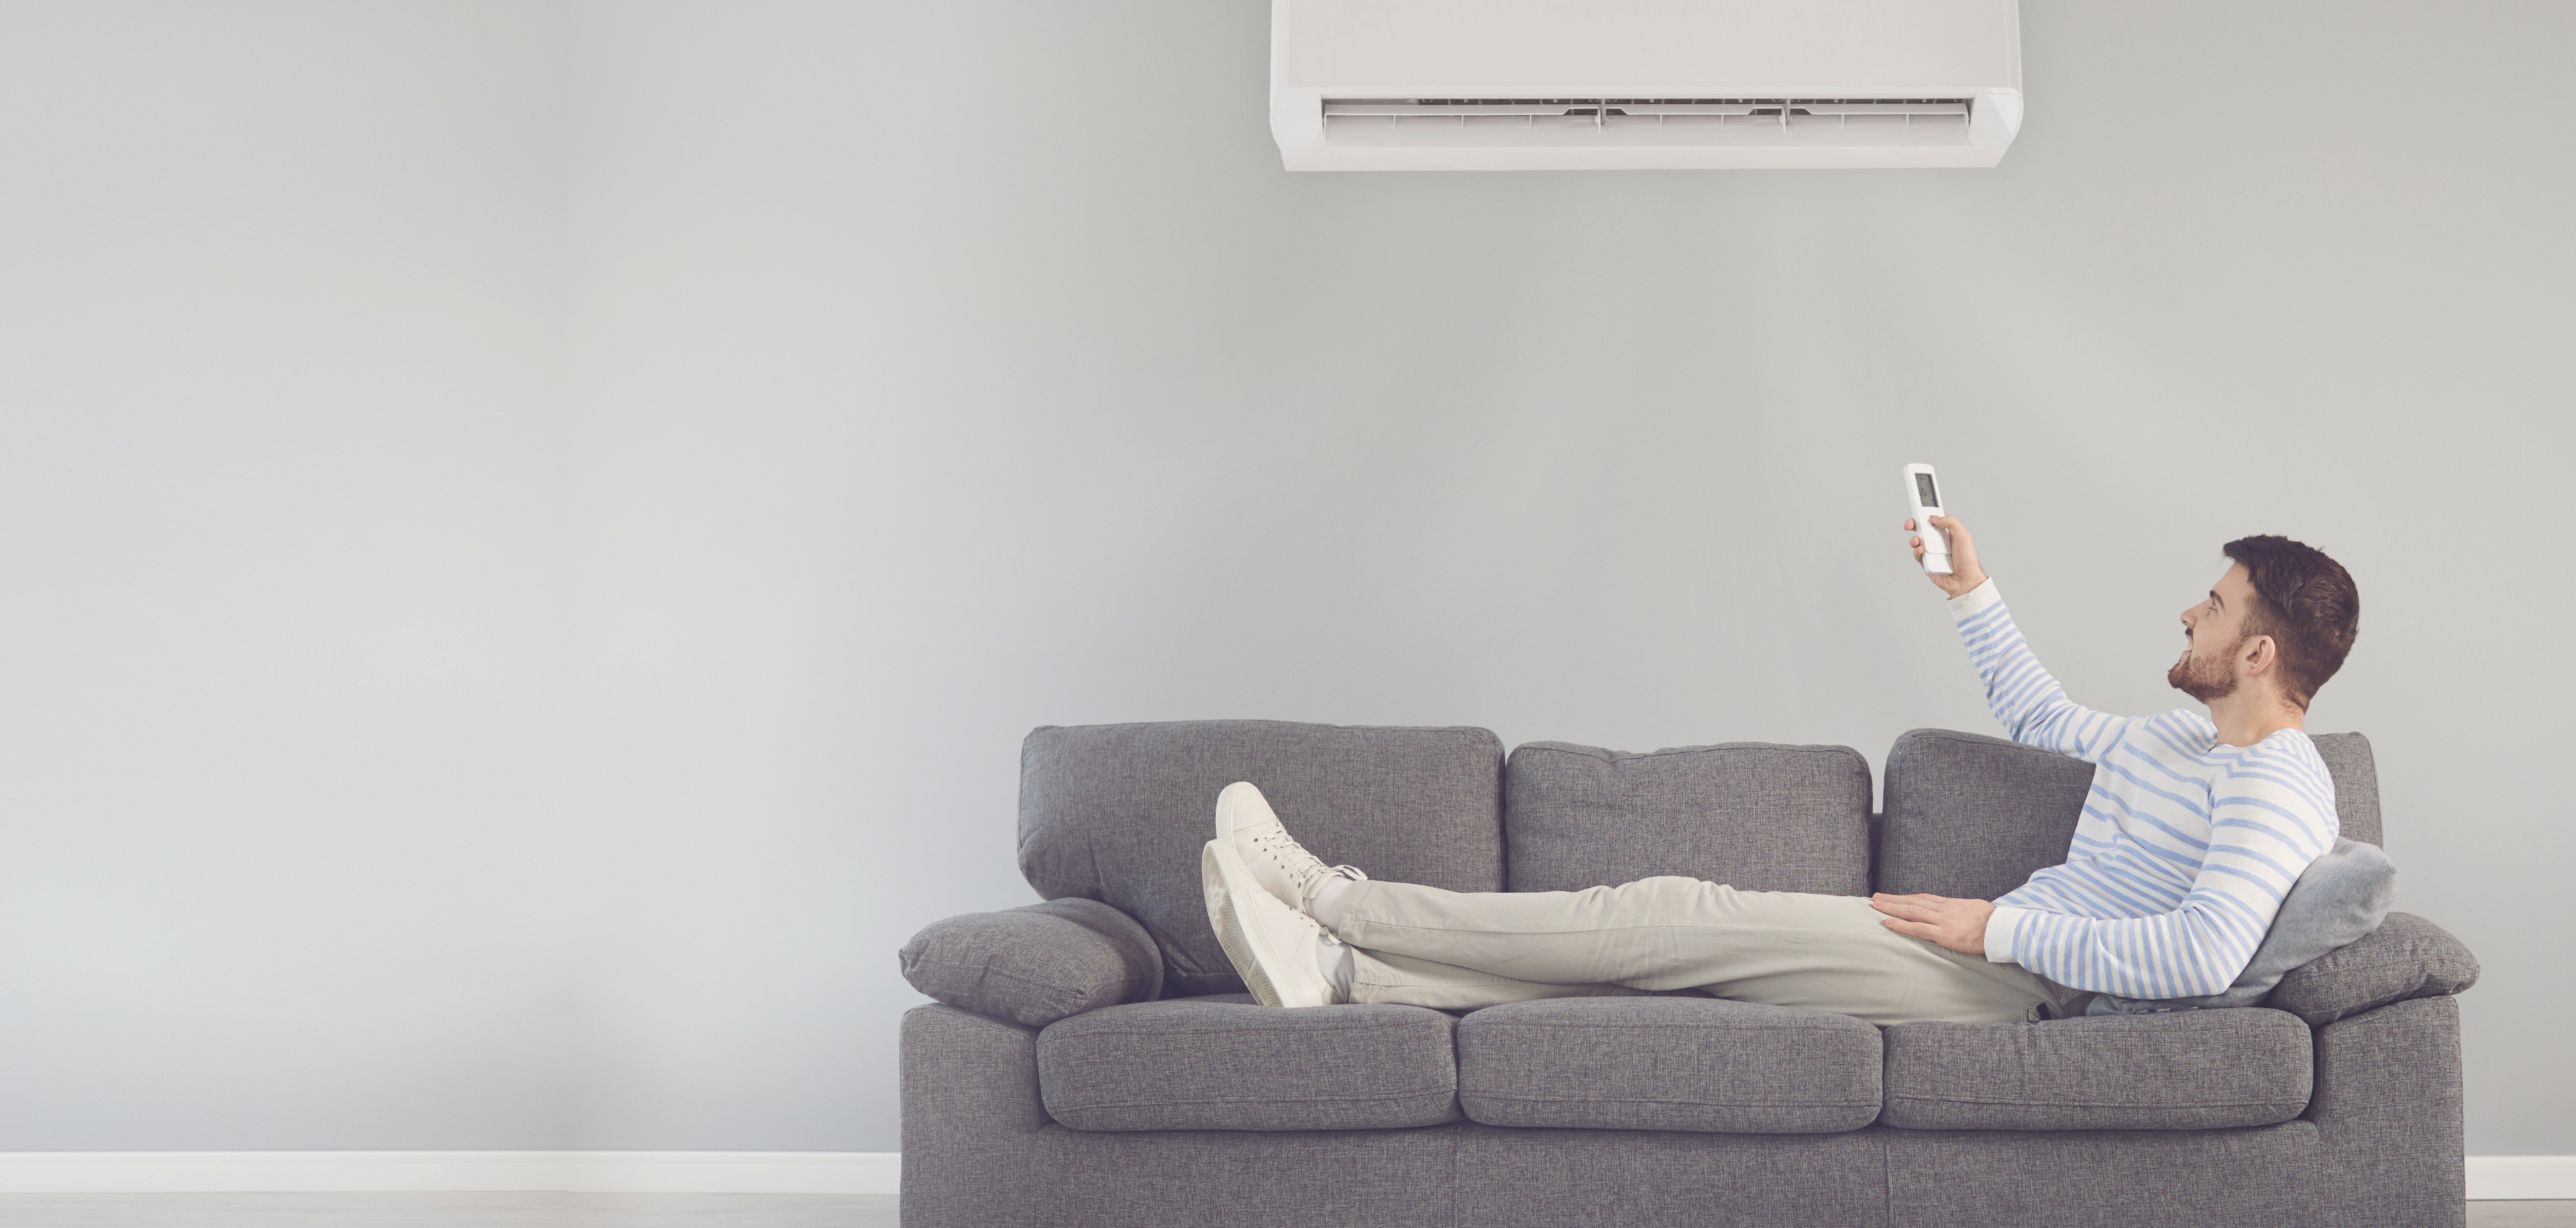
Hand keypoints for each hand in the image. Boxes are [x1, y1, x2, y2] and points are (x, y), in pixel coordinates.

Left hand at [1871, 892, 1994, 955]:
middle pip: (1914, 901)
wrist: (2003, 928)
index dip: (1907, 897)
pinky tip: (1888, 921)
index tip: (1894, 896)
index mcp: (1952, 904)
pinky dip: (1902, 924)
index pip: (1924, 899)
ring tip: (1876, 905)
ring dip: (1892, 907)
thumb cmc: (1994, 921)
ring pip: (1912, 911)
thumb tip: (1959, 913)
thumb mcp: (1975, 910)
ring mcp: (1943, 921)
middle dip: (1893, 899)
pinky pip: (1918, 928)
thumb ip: (1962, 911)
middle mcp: (1944, 909)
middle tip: (1876, 897)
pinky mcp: (1944, 934)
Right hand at [1903, 513, 1988, 597]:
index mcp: (1947, 532)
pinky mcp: (1926, 562)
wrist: (1965, 581)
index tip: (1918, 508)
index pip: (1934, 519)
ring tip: (1917, 541)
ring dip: (1914, 539)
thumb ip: (1951, 522)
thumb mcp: (1964, 536)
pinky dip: (1917, 551)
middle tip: (1910, 524)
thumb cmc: (1967, 560)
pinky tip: (1922, 551)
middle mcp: (1938, 541)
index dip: (1926, 513)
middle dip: (1913, 524)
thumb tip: (1935, 518)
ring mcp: (1931, 551)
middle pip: (1921, 528)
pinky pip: (1917, 554)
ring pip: (1916, 541)